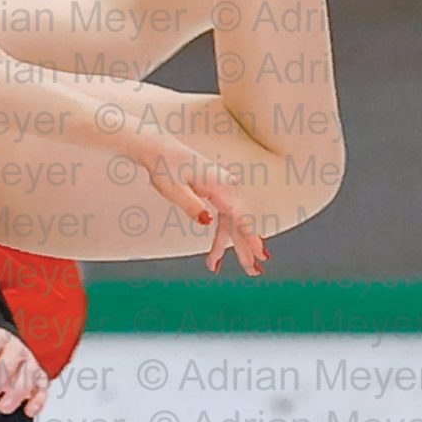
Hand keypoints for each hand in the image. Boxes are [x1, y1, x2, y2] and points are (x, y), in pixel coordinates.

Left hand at [135, 140, 268, 275]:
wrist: (159, 149)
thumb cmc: (164, 167)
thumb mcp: (173, 189)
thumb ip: (191, 205)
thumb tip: (207, 222)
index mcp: (220, 185)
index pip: (240, 216)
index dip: (251, 237)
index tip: (261, 254)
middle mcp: (227, 187)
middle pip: (241, 222)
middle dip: (246, 248)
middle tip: (254, 272)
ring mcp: (224, 190)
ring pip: (232, 223)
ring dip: (229, 246)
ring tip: (216, 267)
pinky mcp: (217, 193)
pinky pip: (224, 218)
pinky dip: (221, 236)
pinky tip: (215, 254)